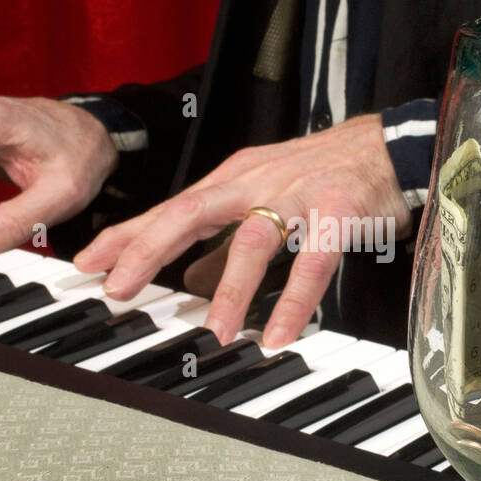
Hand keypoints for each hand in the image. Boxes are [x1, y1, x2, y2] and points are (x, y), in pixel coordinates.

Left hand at [73, 113, 412, 347]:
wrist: (393, 146)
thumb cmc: (325, 175)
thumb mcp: (264, 200)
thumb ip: (224, 243)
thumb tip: (187, 284)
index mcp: (235, 179)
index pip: (171, 207)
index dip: (128, 234)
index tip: (86, 262)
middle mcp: (258, 181)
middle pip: (192, 212)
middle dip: (150, 250)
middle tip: (118, 289)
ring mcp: (298, 194)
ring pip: (253, 239)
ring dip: (229, 289)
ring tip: (213, 332)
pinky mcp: (340, 211)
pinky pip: (314, 262)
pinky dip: (295, 301)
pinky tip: (279, 334)